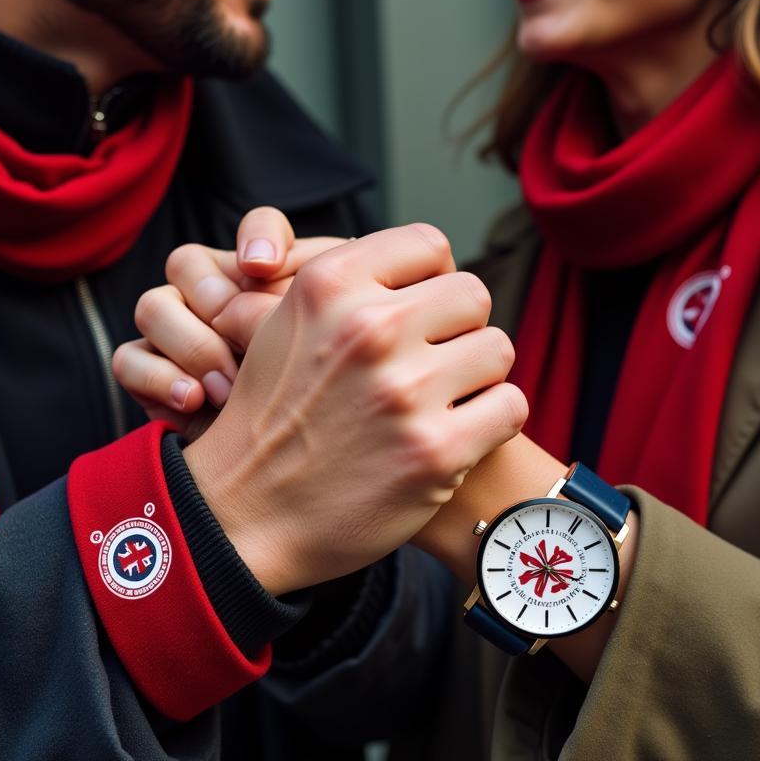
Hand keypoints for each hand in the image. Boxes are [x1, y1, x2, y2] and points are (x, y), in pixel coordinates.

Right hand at [112, 207, 343, 437]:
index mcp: (272, 279)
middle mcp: (220, 295)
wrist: (291, 469)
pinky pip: (128, 359)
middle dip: (214, 301)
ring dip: (192, 346)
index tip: (263, 267)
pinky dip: (160, 379)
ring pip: (153, 305)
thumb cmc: (327, 403)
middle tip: (245, 342)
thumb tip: (280, 272)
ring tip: (227, 388)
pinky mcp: (151, 376)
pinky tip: (195, 403)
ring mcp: (179, 333)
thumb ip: (332, 303)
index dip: (258, 237)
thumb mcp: (340, 349)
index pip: (260, 228)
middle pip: (188, 262)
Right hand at [184, 224, 528, 595]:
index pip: (429, 244)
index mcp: (329, 285)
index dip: (431, 280)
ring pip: (498, 348)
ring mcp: (404, 391)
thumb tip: (433, 266)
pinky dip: (492, 421)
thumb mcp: (285, 324)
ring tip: (441, 401)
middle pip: (472, 293)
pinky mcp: (436, 451)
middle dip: (458, 328)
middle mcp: (368, 329)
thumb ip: (353, 286)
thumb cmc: (275, 418)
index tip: (417, 315)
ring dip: (478, 377)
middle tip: (431, 364)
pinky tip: (458, 434)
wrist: (249, 515)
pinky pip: (511, 406)